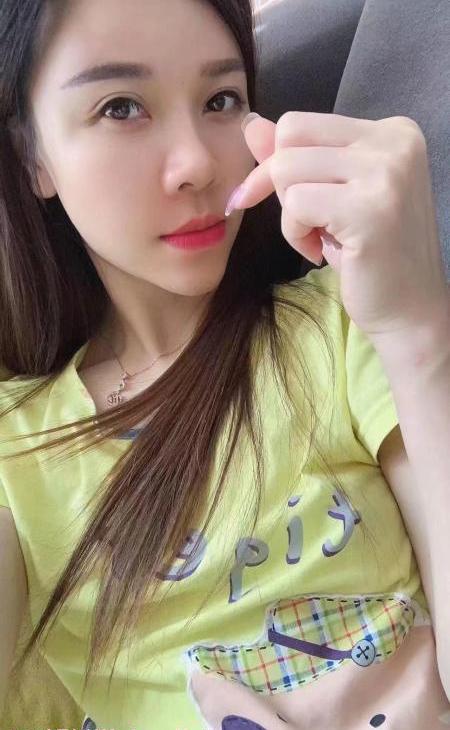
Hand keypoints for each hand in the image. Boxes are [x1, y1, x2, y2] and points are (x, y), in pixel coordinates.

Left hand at [226, 112, 448, 338]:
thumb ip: (297, 157)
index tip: (284, 202)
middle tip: (308, 223)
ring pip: (286, 169)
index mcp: (392, 131)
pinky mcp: (370, 209)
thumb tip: (250, 124)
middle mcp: (395, 142)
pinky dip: (294, 234)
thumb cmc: (369, 255)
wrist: (408, 310)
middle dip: (280, 186)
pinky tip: (319, 253)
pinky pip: (296, 204)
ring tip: (318, 239)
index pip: (301, 124)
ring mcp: (387, 172)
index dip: (276, 164)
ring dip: (289, 214)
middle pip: (290, 139)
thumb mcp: (332, 195)